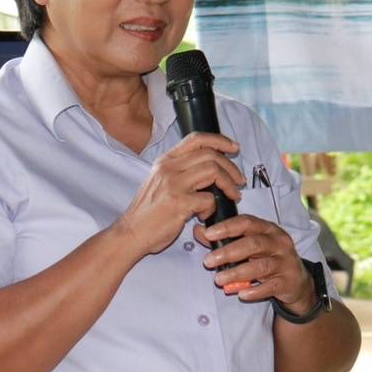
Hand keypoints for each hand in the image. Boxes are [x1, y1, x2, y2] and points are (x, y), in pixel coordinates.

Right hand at [114, 133, 243, 255]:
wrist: (131, 233)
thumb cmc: (148, 212)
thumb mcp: (160, 182)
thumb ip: (180, 171)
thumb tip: (210, 168)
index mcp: (165, 161)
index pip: (196, 138)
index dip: (219, 140)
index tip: (233, 148)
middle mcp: (169, 168)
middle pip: (210, 155)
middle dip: (231, 167)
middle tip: (239, 181)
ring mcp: (173, 184)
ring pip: (213, 171)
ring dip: (229, 185)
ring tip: (232, 196)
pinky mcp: (179, 203)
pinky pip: (209, 199)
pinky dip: (213, 208)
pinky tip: (204, 216)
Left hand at [196, 215, 312, 312]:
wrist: (296, 281)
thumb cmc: (267, 258)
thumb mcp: (248, 246)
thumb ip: (224, 239)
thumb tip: (199, 231)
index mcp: (268, 229)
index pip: (247, 222)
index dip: (227, 227)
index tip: (208, 234)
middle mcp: (279, 242)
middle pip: (253, 244)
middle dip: (228, 252)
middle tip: (208, 261)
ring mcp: (286, 262)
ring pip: (261, 266)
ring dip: (237, 273)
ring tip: (219, 280)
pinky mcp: (289, 281)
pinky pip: (271, 286)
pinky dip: (255, 290)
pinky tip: (241, 293)